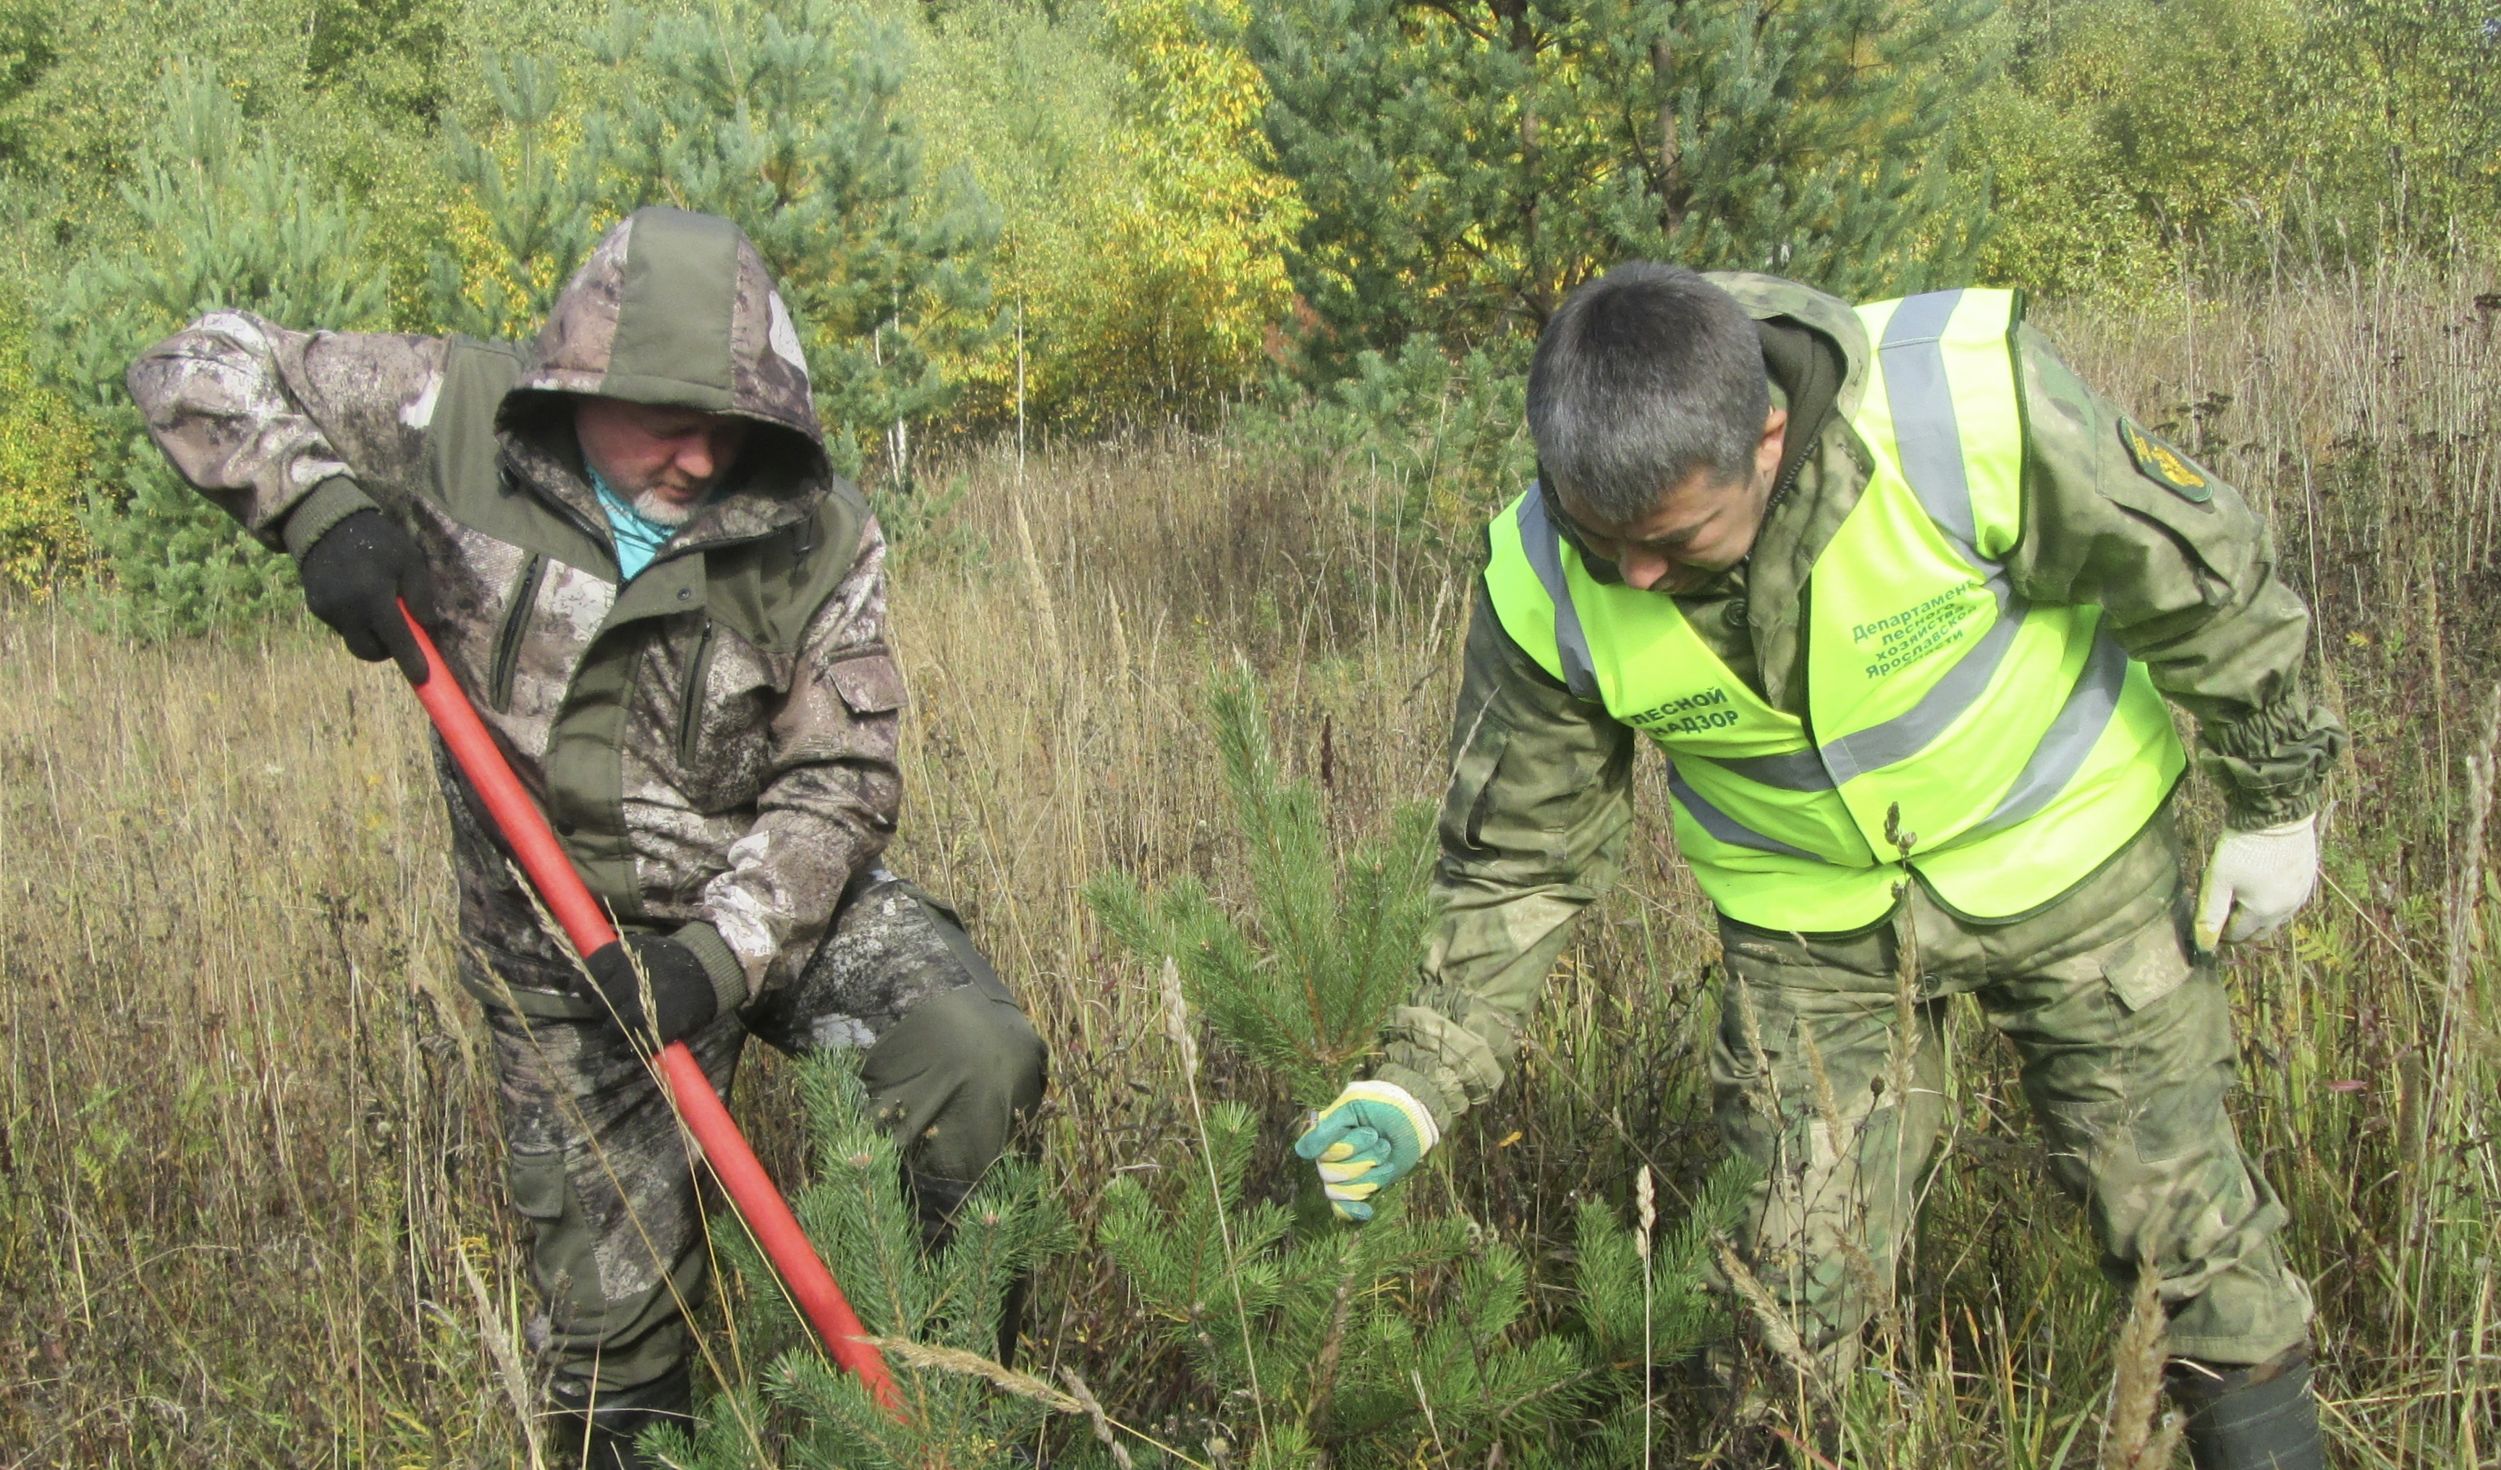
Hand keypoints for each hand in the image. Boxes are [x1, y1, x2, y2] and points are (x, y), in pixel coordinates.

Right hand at [296, 509, 429, 683]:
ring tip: (377, 609)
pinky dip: (355, 623)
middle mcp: (346, 609)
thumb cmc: (378, 540)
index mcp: (372, 595)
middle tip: (399, 633)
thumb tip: (428, 628)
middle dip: (387, 650)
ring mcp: (327, 610)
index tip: (424, 679)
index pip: (395, 638)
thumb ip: (420, 594)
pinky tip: (358, 598)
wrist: (327, 523)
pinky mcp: (316, 608)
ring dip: (370, 636)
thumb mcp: (409, 559)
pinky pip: (341, 628)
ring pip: (354, 641)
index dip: (411, 661)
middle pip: (369, 651)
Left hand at [582, 936, 718, 1046]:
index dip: (585, 990)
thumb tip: (577, 986)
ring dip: (614, 1033)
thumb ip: (611, 963)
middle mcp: (629, 979)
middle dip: (603, 1011)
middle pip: (598, 1006)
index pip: (587, 977)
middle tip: (617, 1010)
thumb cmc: (670, 959)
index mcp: (621, 956)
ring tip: (625, 1029)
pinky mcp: (657, 1028)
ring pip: (610, 1030)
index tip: (591, 995)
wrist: (710, 969)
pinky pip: (629, 1048)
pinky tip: (630, 1046)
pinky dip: (626, 1051)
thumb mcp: (639, 948)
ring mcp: (642, 1006)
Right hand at [1294, 1081, 1438, 1222]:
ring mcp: (1344, 1172)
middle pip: (1329, 1174)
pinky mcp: (1359, 1186)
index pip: (1319, 1152)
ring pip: (1337, 1191)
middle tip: (1384, 1144)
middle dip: (1364, 1161)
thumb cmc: (1388, 1105)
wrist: (1418, 1120)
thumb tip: (1301, 1153)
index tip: (1371, 1133)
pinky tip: (1367, 1211)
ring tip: (1387, 1161)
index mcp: (1325, 1131)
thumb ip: (1328, 1127)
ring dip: (1369, 1179)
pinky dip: (1352, 1211)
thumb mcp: (1357, 1104)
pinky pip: (1341, 1208)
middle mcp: (1329, 1153)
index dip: (1347, 1148)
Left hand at [2194, 815, 2318, 949]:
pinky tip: (2262, 885)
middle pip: (2259, 930)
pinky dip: (2274, 901)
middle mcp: (2286, 909)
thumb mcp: (2219, 879)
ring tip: (2240, 898)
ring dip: (2258, 915)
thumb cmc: (2243, 847)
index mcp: (2264, 912)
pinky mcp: (2307, 878)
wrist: (2277, 816)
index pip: (2238, 935)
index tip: (2208, 920)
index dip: (2219, 932)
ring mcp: (2300, 894)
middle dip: (2240, 928)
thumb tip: (2204, 944)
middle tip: (2223, 912)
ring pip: (2276, 917)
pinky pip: (2289, 900)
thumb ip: (2211, 913)